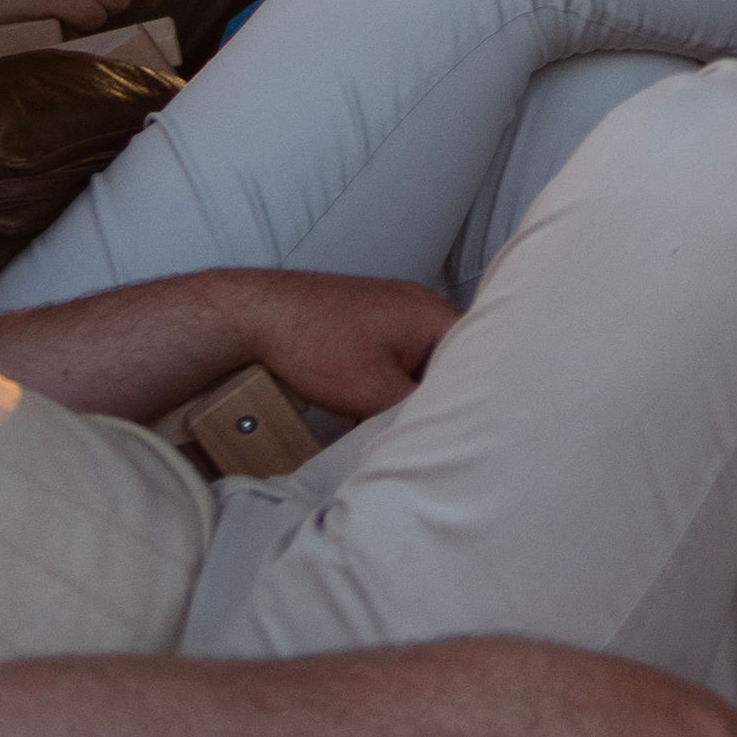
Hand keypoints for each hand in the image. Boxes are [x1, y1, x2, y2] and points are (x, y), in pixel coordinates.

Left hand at [223, 269, 459, 421]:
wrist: (258, 315)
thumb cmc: (317, 344)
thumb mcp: (374, 392)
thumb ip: (415, 412)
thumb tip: (438, 431)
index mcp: (434, 314)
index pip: (478, 358)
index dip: (474, 396)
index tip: (465, 427)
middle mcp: (420, 306)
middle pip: (449, 360)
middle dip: (437, 395)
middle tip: (429, 429)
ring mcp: (394, 310)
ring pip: (420, 361)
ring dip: (409, 389)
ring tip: (397, 417)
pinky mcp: (369, 321)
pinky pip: (397, 355)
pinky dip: (390, 379)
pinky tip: (372, 402)